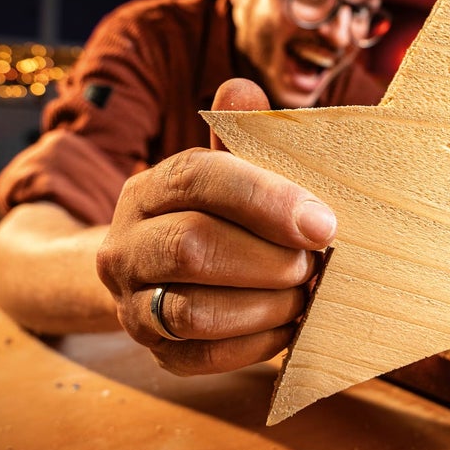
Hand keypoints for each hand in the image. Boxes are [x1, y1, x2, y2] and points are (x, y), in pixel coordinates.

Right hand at [96, 80, 332, 373]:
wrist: (156, 275)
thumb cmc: (212, 213)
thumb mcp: (224, 168)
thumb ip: (239, 133)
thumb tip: (242, 91)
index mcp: (147, 188)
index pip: (198, 179)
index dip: (265, 199)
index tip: (324, 223)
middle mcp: (126, 245)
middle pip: (192, 247)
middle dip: (267, 259)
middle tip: (314, 264)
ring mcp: (132, 303)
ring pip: (193, 311)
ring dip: (264, 305)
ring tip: (303, 295)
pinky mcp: (154, 352)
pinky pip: (202, 358)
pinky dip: (254, 345)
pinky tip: (288, 327)